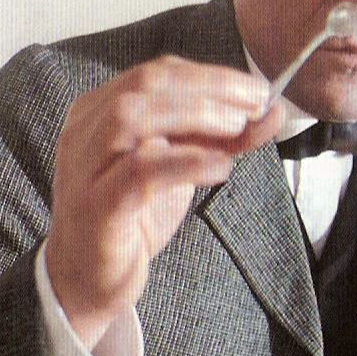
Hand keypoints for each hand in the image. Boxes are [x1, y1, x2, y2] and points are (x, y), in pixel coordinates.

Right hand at [44, 56, 280, 348]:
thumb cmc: (132, 221)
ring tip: (238, 128)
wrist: (86, 281)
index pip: (156, 73)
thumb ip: (219, 140)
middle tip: (256, 101)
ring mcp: (85, 168)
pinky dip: (185, 163)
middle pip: (146, 84)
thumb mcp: (180, 171)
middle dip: (208, 86)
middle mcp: (85, 131)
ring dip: (194, 115)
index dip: (210, 75)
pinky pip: (138, 173)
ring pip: (132, 117)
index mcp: (100, 112)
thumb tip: (271, 111)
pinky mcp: (96, 208)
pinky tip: (221, 167)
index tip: (256, 90)